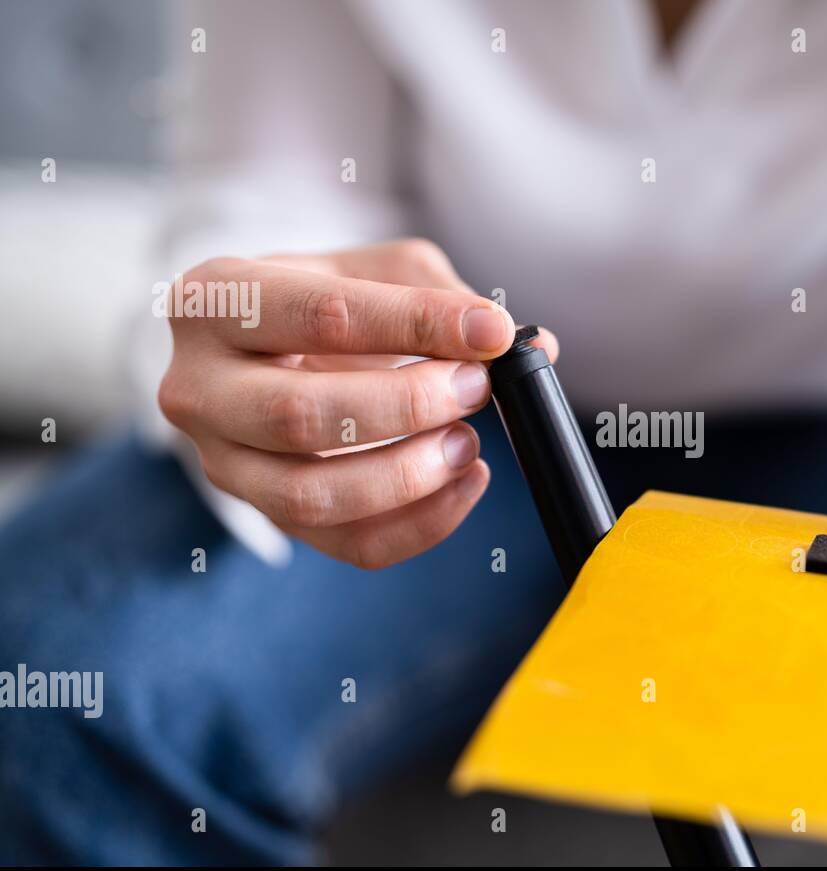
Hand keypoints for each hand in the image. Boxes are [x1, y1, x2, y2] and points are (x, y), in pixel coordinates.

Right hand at [159, 239, 557, 567]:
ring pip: (311, 496)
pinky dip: (420, 524)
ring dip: (409, 475)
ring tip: (469, 442)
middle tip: (476, 387)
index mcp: (217, 299)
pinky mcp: (264, 514)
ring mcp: (221, 461)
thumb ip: (446, 299)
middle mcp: (199, 386)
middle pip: (302, 416)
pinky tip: (465, 484)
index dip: (418, 325)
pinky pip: (344, 543)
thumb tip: (528, 345)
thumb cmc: (327, 298)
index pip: (323, 316)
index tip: (491, 333)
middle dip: (410, 406)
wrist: (266, 348)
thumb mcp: (378, 270)